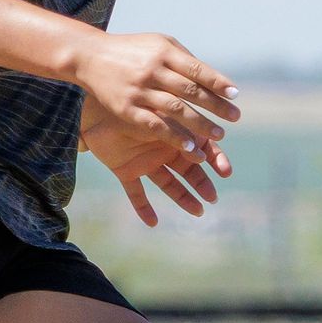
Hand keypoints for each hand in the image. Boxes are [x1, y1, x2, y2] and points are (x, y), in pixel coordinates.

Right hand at [69, 32, 239, 149]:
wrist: (89, 56)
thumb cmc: (131, 50)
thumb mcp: (157, 43)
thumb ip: (183, 58)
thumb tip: (214, 79)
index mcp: (163, 52)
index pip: (197, 69)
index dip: (217, 83)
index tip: (235, 95)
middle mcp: (152, 70)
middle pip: (190, 91)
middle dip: (215, 106)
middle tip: (235, 118)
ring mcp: (139, 90)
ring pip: (176, 110)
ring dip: (200, 125)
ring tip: (219, 136)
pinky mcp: (127, 108)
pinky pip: (155, 126)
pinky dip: (175, 137)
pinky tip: (191, 147)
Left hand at [83, 114, 231, 226]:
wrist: (96, 102)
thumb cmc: (134, 100)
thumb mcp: (161, 112)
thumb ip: (179, 129)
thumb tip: (203, 150)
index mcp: (175, 132)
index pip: (203, 149)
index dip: (216, 160)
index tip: (225, 171)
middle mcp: (163, 149)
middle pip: (189, 170)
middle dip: (202, 184)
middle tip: (213, 197)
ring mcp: (145, 161)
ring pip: (168, 184)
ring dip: (183, 197)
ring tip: (199, 211)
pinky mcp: (124, 170)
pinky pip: (135, 192)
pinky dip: (142, 207)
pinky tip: (152, 222)